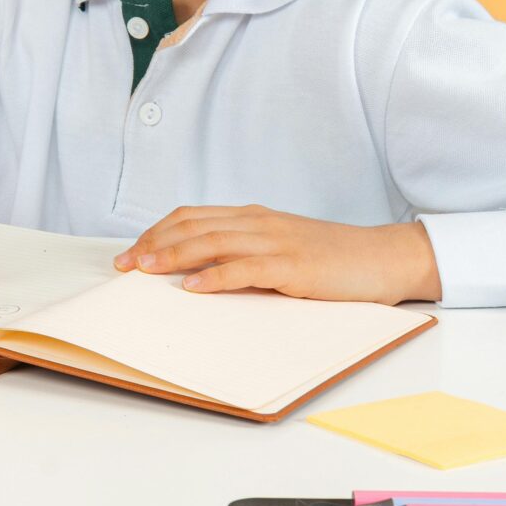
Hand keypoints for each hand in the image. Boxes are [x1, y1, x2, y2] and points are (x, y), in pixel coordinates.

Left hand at [113, 205, 439, 303]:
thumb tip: (197, 270)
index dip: (155, 233)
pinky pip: (245, 269)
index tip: (129, 253)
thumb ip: (243, 250)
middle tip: (124, 266)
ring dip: (173, 257)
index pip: (190, 217)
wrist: (381, 258)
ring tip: (145, 272)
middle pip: (192, 227)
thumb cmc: (330, 258)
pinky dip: (215, 277)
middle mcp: (257, 223)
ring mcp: (275, 242)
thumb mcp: (279, 246)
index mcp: (251, 217)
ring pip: (212, 243)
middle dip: (152, 245)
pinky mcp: (292, 267)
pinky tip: (193, 288)